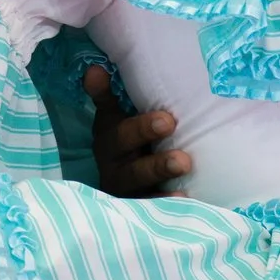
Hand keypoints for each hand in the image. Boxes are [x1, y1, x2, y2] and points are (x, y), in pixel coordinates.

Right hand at [86, 64, 190, 197]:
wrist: (117, 181)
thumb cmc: (124, 140)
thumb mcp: (113, 119)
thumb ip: (105, 96)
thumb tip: (94, 69)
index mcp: (109, 143)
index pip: (120, 134)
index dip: (141, 128)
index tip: (167, 120)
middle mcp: (115, 169)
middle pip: (133, 166)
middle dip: (157, 159)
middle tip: (179, 148)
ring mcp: (127, 193)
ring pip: (142, 188)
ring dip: (162, 177)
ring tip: (184, 168)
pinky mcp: (137, 209)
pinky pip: (150, 209)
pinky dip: (166, 203)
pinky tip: (185, 199)